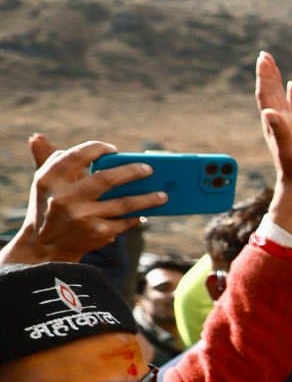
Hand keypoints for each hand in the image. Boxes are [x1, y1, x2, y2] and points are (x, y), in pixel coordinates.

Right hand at [1, 136, 160, 263]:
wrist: (44, 245)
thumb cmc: (49, 205)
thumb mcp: (45, 182)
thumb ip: (48, 158)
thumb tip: (38, 136)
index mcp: (50, 180)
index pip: (77, 156)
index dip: (98, 149)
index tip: (114, 149)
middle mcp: (65, 198)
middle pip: (106, 179)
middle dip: (132, 171)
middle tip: (149, 168)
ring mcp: (83, 217)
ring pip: (124, 203)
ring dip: (148, 199)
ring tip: (163, 194)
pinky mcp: (97, 233)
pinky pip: (125, 221)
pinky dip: (137, 216)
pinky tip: (145, 213)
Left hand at [256, 52, 291, 239]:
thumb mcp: (288, 148)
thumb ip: (279, 130)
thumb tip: (268, 112)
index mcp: (273, 122)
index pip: (266, 95)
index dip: (265, 77)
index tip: (263, 59)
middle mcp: (277, 121)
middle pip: (270, 92)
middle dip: (267, 74)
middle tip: (264, 55)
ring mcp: (287, 125)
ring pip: (280, 98)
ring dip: (276, 81)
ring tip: (274, 65)